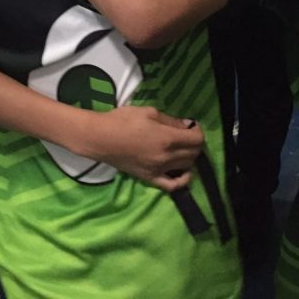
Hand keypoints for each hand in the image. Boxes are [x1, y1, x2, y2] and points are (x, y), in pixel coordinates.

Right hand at [83, 106, 202, 192]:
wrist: (100, 138)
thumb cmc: (123, 120)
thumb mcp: (149, 112)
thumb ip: (171, 120)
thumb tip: (187, 125)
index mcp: (167, 138)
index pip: (197, 139)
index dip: (198, 131)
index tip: (192, 125)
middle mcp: (166, 157)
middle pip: (194, 154)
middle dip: (195, 143)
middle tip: (187, 134)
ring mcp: (158, 170)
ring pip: (187, 167)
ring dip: (190, 157)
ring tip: (183, 148)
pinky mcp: (150, 178)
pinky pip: (172, 186)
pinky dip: (183, 180)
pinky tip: (184, 172)